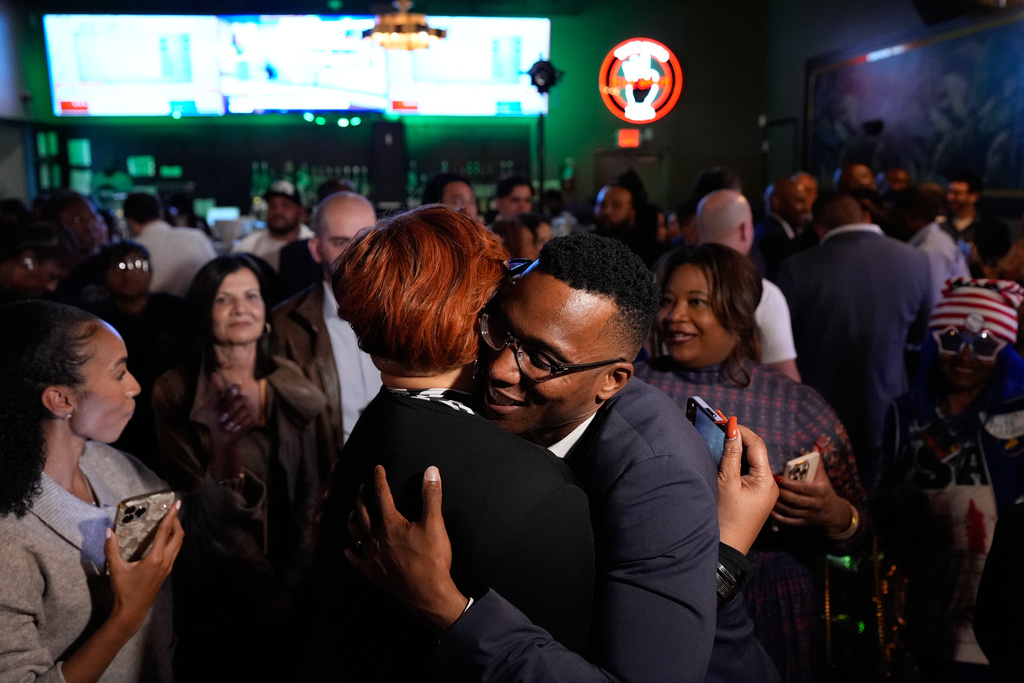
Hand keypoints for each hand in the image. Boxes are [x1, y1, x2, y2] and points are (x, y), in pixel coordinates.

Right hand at [104, 501, 183, 633]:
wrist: (133, 611)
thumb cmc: (124, 590)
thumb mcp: (116, 569)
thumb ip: (111, 549)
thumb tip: (109, 531)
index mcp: (156, 558)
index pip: (166, 532)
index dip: (171, 516)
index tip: (176, 504)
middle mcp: (166, 561)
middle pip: (178, 536)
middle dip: (176, 521)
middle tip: (170, 511)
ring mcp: (168, 567)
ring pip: (178, 544)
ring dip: (176, 531)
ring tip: (168, 521)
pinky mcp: (167, 571)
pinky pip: (175, 551)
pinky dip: (173, 540)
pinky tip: (164, 538)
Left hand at [208, 373, 257, 436]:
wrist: (221, 436)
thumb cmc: (215, 420)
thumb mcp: (212, 406)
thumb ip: (216, 392)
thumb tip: (213, 374)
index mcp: (231, 395)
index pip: (236, 387)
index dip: (233, 392)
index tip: (231, 393)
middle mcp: (241, 399)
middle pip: (240, 399)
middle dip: (230, 409)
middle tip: (221, 418)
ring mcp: (248, 408)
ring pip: (245, 409)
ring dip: (234, 418)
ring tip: (227, 426)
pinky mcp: (252, 418)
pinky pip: (249, 418)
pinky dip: (240, 424)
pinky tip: (234, 428)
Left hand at [346, 465, 468, 634]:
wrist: (428, 595)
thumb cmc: (432, 560)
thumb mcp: (435, 524)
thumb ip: (431, 496)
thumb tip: (431, 471)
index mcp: (391, 524)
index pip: (381, 495)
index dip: (379, 479)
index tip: (377, 469)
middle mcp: (377, 538)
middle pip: (364, 512)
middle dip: (362, 497)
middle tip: (362, 487)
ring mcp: (373, 557)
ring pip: (356, 534)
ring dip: (353, 520)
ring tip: (352, 512)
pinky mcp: (374, 574)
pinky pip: (357, 562)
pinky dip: (351, 554)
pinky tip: (348, 550)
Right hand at [717, 418, 778, 554]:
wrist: (726, 548)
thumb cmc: (725, 517)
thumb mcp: (726, 482)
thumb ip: (730, 455)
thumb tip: (732, 430)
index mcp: (766, 481)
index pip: (756, 445)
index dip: (741, 430)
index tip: (723, 420)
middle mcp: (770, 485)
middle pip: (756, 451)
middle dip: (739, 437)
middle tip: (719, 425)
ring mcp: (764, 492)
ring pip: (752, 461)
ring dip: (738, 448)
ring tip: (721, 436)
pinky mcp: (756, 497)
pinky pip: (749, 472)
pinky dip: (738, 461)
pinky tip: (726, 455)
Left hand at [772, 460, 851, 536]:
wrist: (834, 514)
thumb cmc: (825, 491)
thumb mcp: (823, 477)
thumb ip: (817, 462)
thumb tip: (814, 445)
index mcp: (820, 491)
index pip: (802, 487)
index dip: (789, 483)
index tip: (776, 477)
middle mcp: (815, 504)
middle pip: (795, 500)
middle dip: (780, 492)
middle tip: (767, 485)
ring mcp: (809, 515)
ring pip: (790, 511)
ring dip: (777, 504)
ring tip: (766, 495)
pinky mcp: (804, 523)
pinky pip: (789, 521)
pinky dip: (778, 516)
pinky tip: (770, 509)